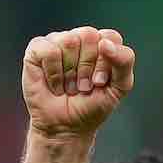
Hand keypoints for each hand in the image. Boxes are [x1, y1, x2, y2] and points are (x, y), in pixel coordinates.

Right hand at [21, 26, 135, 139]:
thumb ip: (125, 61)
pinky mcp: (37, 48)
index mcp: (102, 43)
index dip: (106, 63)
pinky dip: (53, 73)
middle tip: (83, 86)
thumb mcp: (119, 87)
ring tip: (68, 86)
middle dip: (87, 68)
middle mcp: (79, 37)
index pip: (110, 37)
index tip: (100, 82)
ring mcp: (57, 40)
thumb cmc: (92, 106)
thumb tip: (105, 43)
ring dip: (70, 73)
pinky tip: (54, 84)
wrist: (67, 127)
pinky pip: (49, 50)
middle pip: (89, 35)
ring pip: (69, 41)